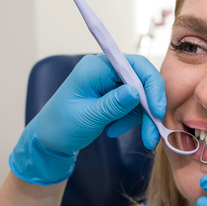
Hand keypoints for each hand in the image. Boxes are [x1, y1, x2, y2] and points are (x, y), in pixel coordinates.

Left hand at [9, 54, 164, 184]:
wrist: (49, 140)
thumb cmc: (61, 126)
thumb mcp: (87, 117)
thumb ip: (112, 105)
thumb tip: (135, 93)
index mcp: (96, 67)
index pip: (135, 66)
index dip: (151, 85)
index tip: (157, 110)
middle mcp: (106, 70)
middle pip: (142, 81)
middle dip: (149, 108)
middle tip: (152, 135)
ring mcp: (111, 82)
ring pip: (141, 96)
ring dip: (140, 118)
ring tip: (116, 133)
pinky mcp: (114, 95)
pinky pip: (133, 105)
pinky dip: (130, 120)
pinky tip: (112, 130)